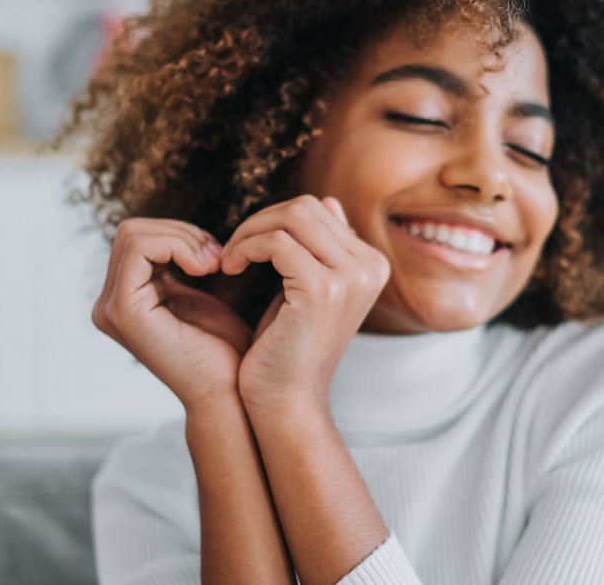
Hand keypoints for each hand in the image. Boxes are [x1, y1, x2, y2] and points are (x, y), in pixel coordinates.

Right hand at [91, 217, 253, 410]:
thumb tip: (174, 233)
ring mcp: (111, 308)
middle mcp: (108, 304)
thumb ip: (176, 267)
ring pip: (134, 234)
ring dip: (183, 239)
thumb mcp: (194, 297)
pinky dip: (178, 246)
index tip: (216, 256)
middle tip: (217, 258)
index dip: (179, 235)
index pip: (137, 238)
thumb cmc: (221, 351)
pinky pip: (141, 248)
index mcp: (123, 300)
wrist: (229, 392)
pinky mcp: (123, 311)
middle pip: (132, 231)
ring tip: (214, 265)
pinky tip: (206, 270)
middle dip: (181, 233)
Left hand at [219, 195, 390, 416]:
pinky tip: (230, 269)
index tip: (248, 247)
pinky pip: (275, 243)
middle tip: (232, 250)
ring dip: (249, 232)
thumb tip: (328, 201)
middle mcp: (371, 266)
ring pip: (291, 217)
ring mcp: (350, 277)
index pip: (319, 209)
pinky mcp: (321, 289)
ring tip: (230, 259)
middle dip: (260, 221)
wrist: (287, 401)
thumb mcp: (311, 289)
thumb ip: (324, 247)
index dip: (275, 220)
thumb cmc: (290, 348)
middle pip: (305, 206)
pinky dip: (245, 249)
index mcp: (373, 264)